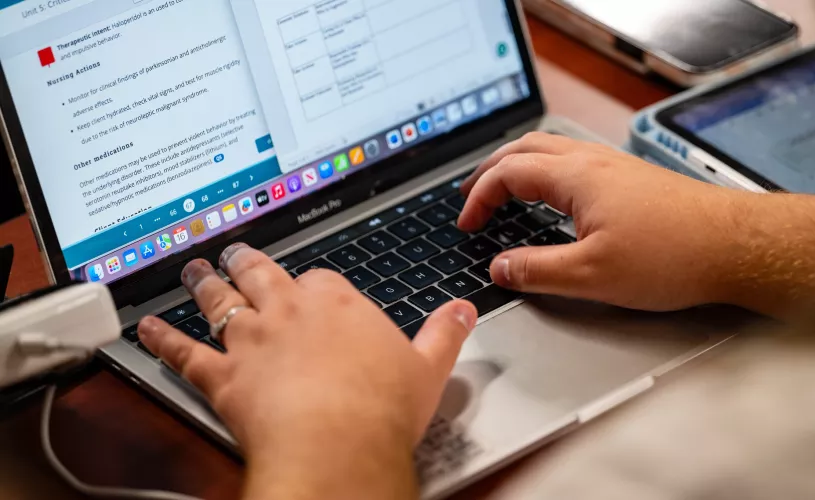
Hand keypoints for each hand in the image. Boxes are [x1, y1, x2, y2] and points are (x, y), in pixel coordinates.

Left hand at [137, 244, 476, 499]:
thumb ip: (445, 333)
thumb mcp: (430, 367)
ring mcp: (252, 340)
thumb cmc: (381, 408)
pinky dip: (162, 340)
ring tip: (194, 270)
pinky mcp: (223, 376)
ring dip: (204, 284)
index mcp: (337, 303)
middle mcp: (289, 311)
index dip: (312, 281)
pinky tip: (147, 329)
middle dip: (247, 262)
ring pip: (219, 301)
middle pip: (261, 274)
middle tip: (235, 252)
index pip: (321, 278)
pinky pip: (184, 352)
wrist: (338, 442)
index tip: (310, 284)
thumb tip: (462, 310)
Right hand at [458, 132, 814, 315]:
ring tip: (504, 190)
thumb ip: (537, 271)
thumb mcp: (592, 275)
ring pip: (552, 150)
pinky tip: (554, 199)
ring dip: (519, 166)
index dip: (479, 197)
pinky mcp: (633, 179)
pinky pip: (574, 162)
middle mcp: (593, 161)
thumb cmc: (673, 255)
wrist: (737, 245)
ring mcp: (615, 166)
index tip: (467, 224)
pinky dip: (546, 173)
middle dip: (491, 171)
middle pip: (525, 148)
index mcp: (576, 176)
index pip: (507, 172)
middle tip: (473, 197)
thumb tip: (500, 269)